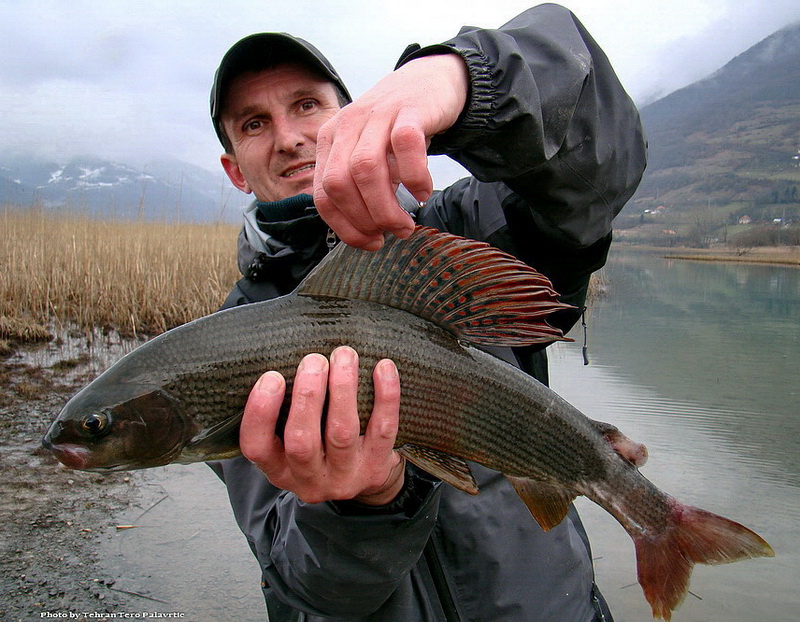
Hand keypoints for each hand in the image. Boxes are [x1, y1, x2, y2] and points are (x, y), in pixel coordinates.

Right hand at [240, 346, 405, 505]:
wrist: (366, 483)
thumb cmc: (321, 448)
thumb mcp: (291, 443)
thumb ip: (282, 412)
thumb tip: (282, 356)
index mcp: (279, 469)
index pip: (257, 447)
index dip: (260, 412)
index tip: (271, 376)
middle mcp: (309, 479)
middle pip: (302, 441)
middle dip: (307, 396)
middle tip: (313, 360)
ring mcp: (345, 476)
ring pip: (342, 433)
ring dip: (342, 389)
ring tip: (344, 355)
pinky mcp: (377, 468)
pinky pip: (383, 429)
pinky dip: (385, 396)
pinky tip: (384, 367)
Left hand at [313, 53, 468, 249]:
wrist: (429, 79)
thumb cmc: (397, 127)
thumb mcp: (367, 152)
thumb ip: (358, 185)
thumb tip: (364, 232)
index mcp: (331, 140)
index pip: (323, 195)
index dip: (344, 227)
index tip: (370, 243)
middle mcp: (348, 125)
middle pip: (340, 183)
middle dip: (363, 220)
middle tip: (389, 234)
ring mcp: (378, 114)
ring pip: (366, 169)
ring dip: (385, 208)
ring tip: (405, 225)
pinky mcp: (409, 109)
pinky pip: (405, 146)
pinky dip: (414, 177)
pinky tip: (423, 192)